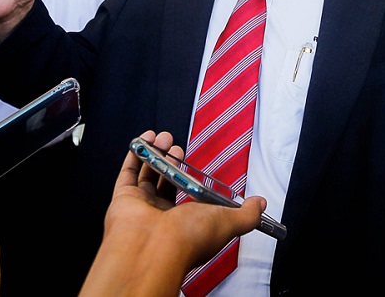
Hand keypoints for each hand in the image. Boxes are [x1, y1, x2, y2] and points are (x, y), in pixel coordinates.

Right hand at [80, 131, 265, 296]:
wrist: (153, 248)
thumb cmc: (190, 238)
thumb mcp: (229, 221)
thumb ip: (247, 213)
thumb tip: (260, 203)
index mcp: (187, 224)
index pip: (191, 198)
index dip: (194, 179)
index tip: (195, 161)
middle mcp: (163, 216)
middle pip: (167, 182)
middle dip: (173, 160)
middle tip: (177, 145)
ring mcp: (142, 207)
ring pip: (148, 174)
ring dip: (155, 153)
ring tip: (163, 137)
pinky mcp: (124, 199)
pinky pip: (128, 172)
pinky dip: (135, 154)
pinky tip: (144, 139)